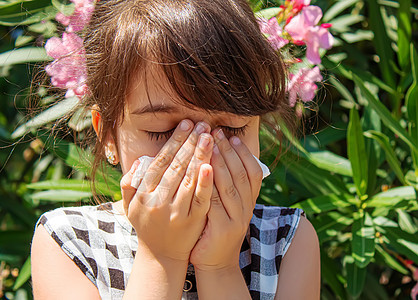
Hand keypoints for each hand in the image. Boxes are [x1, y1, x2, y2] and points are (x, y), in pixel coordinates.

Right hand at [120, 120, 213, 261]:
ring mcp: (176, 212)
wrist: (161, 255)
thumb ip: (130, 183)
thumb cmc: (146, 224)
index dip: (174, 141)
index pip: (161, 161)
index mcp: (142, 194)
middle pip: (177, 166)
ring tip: (210, 136)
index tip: (185, 124)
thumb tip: (140, 161)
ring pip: (189, 179)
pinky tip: (211, 165)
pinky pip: (201, 198)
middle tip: (202, 124)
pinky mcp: (192, 221)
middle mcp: (158, 201)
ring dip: (200, 155)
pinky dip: (206, 182)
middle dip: (190, 142)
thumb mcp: (130, 205)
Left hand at [190, 129, 262, 270]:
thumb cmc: (215, 228)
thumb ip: (226, 184)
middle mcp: (246, 209)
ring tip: (212, 145)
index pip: (253, 173)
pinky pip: (216, 203)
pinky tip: (204, 170)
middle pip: (241, 175)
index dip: (244, 154)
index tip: (232, 136)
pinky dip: (210, 185)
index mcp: (248, 202)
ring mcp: (236, 220)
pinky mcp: (222, 229)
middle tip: (218, 133)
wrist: (215, 262)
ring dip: (222, 163)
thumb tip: (220, 155)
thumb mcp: (226, 206)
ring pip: (230, 186)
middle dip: (229, 152)